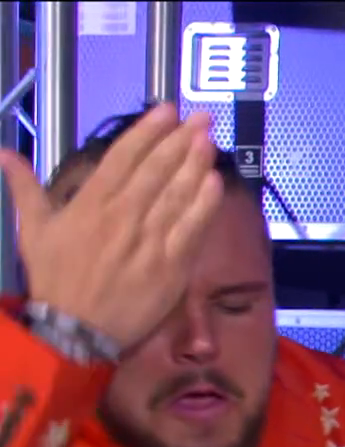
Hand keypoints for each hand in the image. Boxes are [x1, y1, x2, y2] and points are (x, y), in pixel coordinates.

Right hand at [0, 104, 222, 348]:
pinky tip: (214, 183)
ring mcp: (149, 241)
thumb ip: (25, 189)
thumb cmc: (56, 279)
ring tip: (209, 141)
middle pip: (156, 171)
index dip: (147, 132)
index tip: (166, 111)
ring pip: (176, 195)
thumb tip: (3, 153)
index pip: (123, 158)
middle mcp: (122, 216)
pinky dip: (203, 205)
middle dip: (180, 140)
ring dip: (195, 165)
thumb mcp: (33, 230)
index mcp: (90, 204)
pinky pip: (190, 229)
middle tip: (201, 117)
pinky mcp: (170, 266)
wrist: (75, 329)